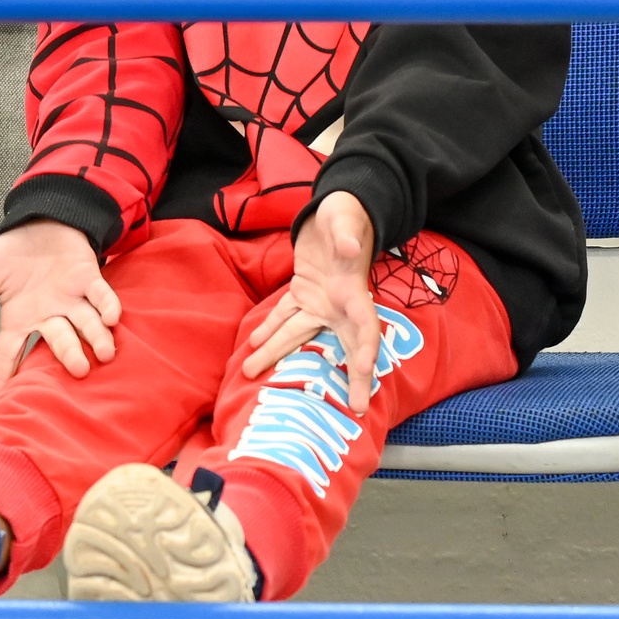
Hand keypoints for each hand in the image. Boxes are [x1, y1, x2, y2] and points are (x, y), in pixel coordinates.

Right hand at [0, 220, 119, 396]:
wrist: (40, 219)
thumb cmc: (13, 251)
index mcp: (20, 319)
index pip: (9, 353)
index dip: (3, 376)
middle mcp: (48, 315)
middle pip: (58, 340)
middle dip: (68, 355)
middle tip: (79, 370)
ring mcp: (71, 299)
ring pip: (85, 323)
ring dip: (96, 337)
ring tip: (105, 353)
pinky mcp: (89, 279)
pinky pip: (101, 295)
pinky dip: (107, 305)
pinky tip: (112, 317)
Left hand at [241, 193, 381, 417]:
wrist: (336, 211)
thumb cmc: (346, 213)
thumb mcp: (347, 218)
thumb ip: (347, 234)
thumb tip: (347, 248)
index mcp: (355, 289)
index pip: (365, 324)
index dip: (367, 349)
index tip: (364, 371)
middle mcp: (339, 303)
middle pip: (346, 346)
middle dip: (351, 378)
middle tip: (355, 407)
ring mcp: (320, 301)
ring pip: (299, 334)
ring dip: (277, 353)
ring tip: (251, 373)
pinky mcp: (302, 293)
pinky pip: (285, 315)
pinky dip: (269, 329)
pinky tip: (254, 344)